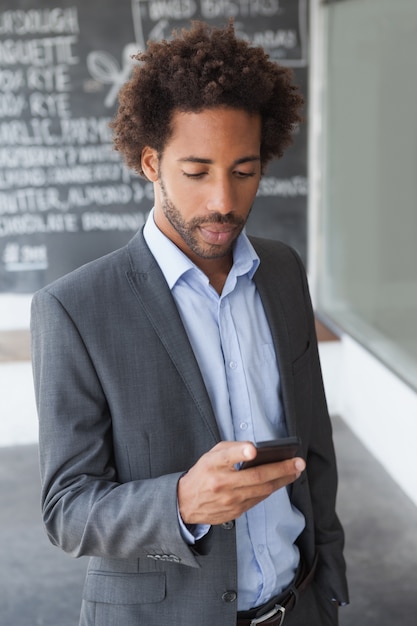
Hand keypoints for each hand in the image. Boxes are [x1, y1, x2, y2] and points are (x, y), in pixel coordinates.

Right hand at [178, 441, 304, 524]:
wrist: (186, 503)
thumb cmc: (203, 474)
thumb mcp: (211, 455)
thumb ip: (231, 449)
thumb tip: (256, 450)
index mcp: (213, 465)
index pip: (227, 457)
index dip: (240, 453)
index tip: (253, 450)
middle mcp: (222, 483)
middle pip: (257, 477)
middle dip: (281, 469)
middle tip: (298, 463)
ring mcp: (230, 500)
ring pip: (263, 490)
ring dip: (282, 480)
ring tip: (295, 471)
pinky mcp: (235, 512)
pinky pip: (258, 499)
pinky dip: (271, 489)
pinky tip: (280, 482)